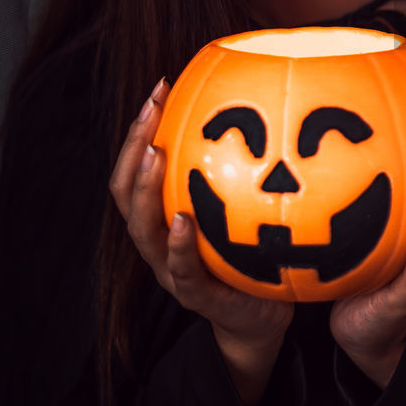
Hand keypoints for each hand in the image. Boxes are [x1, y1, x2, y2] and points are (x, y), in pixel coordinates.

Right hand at [109, 78, 293, 403]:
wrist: (262, 317)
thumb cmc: (253, 255)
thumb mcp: (245, 208)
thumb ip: (243, 172)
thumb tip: (277, 103)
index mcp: (165, 218)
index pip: (137, 169)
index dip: (140, 131)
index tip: (160, 88)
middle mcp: (160, 242)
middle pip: (127, 195)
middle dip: (133, 149)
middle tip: (149, 112)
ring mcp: (173, 271)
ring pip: (143, 231)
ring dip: (146, 190)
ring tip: (155, 155)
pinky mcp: (197, 296)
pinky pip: (181, 270)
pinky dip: (178, 245)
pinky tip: (184, 220)